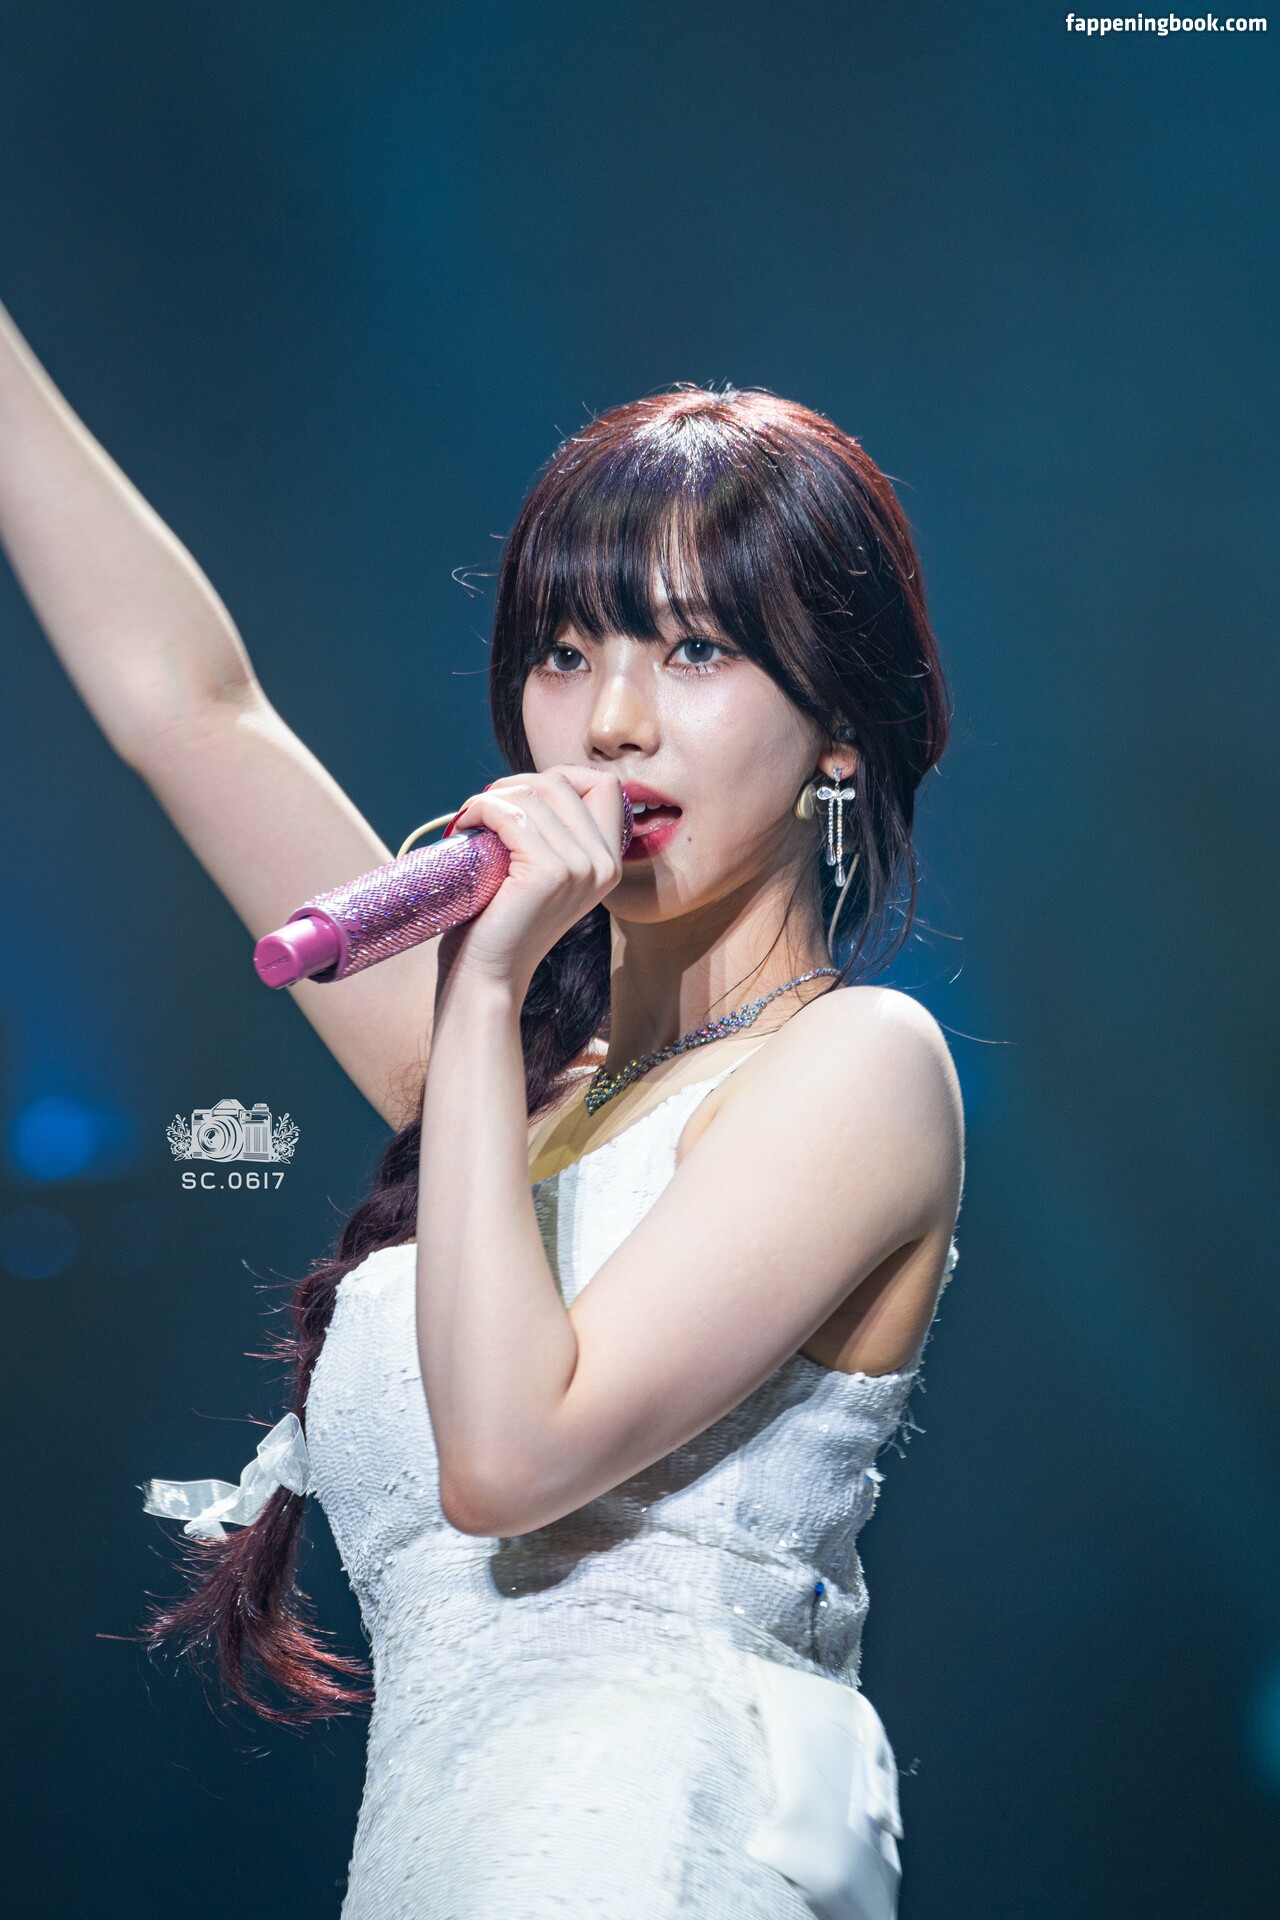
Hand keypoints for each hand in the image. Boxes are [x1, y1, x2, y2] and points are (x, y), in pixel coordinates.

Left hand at [434, 766, 625, 994]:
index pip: (602, 785)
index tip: (522, 797)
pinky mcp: (548, 873)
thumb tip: (529, 784)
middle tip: (484, 810)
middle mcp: (604, 864)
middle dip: (517, 784)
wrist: (486, 976)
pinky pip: (511, 814)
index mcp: (609, 862)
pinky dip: (481, 810)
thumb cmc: (502, 922)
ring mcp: (581, 868)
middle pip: (563, 782)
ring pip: (534, 793)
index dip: (559, 777)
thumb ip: (553, 833)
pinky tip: (466, 826)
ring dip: (492, 798)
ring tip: (471, 820)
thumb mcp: (542, 872)